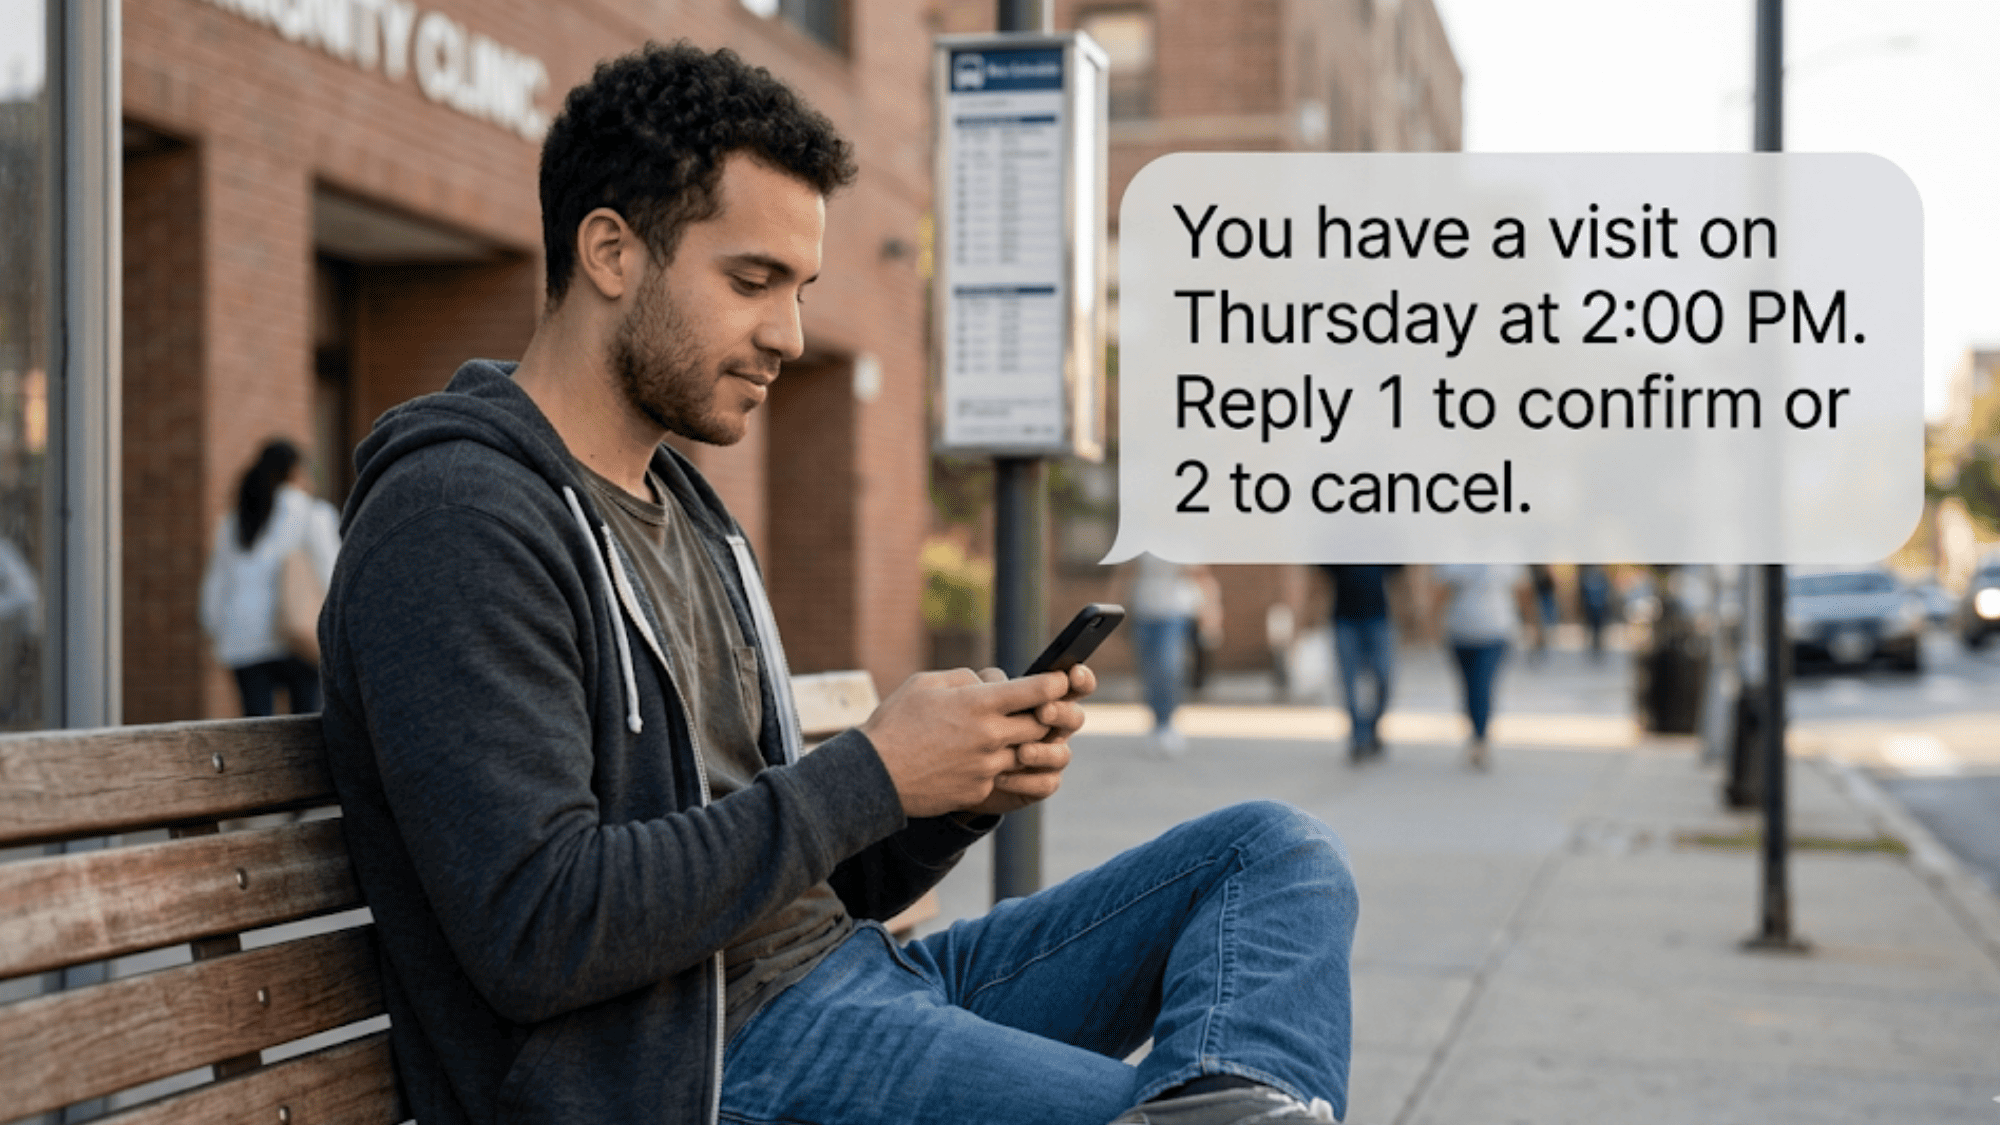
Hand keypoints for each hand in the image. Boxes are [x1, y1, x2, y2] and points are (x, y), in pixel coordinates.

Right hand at [861, 667, 1077, 817]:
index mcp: (979, 704)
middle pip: (1041, 724)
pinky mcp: (980, 790)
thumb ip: (965, 678)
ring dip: (1022, 741)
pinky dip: (997, 763)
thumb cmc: (896, 723)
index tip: (1060, 680)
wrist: (875, 776)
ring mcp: (987, 767)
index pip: (1037, 691)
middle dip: (1045, 713)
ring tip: (1005, 732)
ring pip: (1026, 752)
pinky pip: (1002, 774)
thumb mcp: (926, 684)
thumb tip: (989, 681)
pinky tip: (976, 757)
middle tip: (1041, 706)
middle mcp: (991, 736)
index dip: (1055, 683)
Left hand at [960, 663, 1094, 817]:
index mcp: (1044, 701)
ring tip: (1021, 752)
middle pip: (1074, 718)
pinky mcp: (1038, 784)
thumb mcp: (975, 699)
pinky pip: (1046, 784)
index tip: (1074, 673)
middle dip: (1062, 713)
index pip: (1071, 686)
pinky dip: (1026, 781)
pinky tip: (1001, 778)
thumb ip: (991, 686)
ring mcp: (1048, 758)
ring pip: (1063, 755)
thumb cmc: (967, 725)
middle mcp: (1052, 728)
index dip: (1081, 679)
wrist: (951, 767)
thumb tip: (999, 680)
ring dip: (1044, 752)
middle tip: (1043, 711)